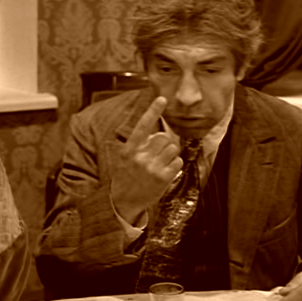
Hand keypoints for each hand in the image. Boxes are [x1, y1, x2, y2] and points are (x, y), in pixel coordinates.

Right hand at [110, 96, 182, 220]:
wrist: (123, 202)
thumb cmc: (126, 176)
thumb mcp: (126, 158)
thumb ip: (141, 145)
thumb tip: (161, 135)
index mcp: (129, 150)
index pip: (142, 126)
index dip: (153, 111)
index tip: (162, 98)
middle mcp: (140, 157)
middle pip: (164, 137)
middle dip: (164, 142)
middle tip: (158, 153)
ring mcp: (152, 168)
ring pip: (173, 148)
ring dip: (170, 154)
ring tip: (160, 164)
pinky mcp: (163, 178)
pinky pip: (178, 162)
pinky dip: (174, 165)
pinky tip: (165, 172)